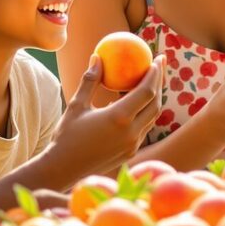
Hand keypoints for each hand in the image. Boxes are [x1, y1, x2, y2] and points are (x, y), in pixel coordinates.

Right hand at [42, 54, 165, 184]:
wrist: (64, 168)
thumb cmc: (67, 135)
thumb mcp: (77, 105)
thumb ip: (90, 80)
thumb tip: (97, 57)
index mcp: (119, 117)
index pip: (147, 91)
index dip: (155, 73)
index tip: (157, 58)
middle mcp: (131, 132)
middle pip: (156, 103)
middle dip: (160, 82)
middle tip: (159, 64)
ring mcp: (133, 144)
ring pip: (153, 116)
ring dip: (156, 97)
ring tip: (153, 80)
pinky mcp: (131, 152)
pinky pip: (145, 128)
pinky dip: (146, 112)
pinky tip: (140, 102)